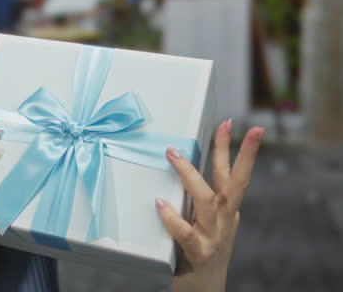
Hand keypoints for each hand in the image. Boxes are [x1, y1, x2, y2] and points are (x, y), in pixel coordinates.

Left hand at [156, 119, 263, 291]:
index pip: (234, 173)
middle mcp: (224, 219)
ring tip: (173, 155)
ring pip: (207, 200)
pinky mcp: (199, 253)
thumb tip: (180, 167)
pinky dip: (172, 217)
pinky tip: (159, 204)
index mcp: (226, 209)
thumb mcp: (206, 221)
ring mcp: (214, 236)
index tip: (233, 122)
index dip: (237, 148)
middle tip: (230, 125)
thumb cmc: (200, 250)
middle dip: (237, 152)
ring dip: (190, 175)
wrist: (204, 288)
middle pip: (234, 180)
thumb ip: (197, 198)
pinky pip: (186, 232)